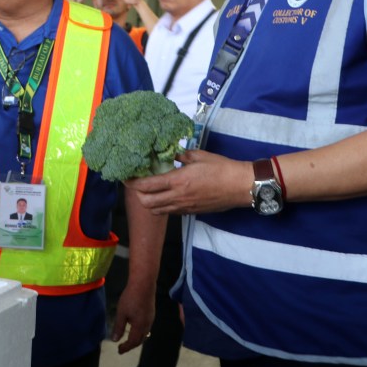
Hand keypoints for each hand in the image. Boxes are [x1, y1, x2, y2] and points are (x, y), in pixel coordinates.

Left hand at [112, 280, 154, 353]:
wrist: (144, 284)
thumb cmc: (130, 298)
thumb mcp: (121, 313)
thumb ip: (118, 327)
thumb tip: (115, 340)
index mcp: (139, 327)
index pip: (133, 342)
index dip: (126, 348)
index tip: (119, 350)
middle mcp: (147, 325)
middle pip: (140, 340)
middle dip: (132, 345)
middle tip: (123, 346)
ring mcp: (151, 319)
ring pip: (145, 333)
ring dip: (137, 338)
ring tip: (129, 339)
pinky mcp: (151, 313)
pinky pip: (146, 327)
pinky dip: (140, 331)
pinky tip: (135, 327)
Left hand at [126, 149, 253, 214]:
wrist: (240, 186)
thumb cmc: (221, 168)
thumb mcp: (198, 156)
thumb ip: (179, 156)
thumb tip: (167, 153)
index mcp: (177, 181)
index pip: (146, 186)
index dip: (132, 183)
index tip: (126, 177)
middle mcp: (177, 197)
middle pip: (146, 203)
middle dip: (137, 194)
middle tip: (137, 183)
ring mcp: (184, 207)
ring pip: (157, 211)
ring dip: (149, 202)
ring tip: (149, 190)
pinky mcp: (191, 212)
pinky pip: (170, 212)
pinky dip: (162, 206)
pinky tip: (166, 195)